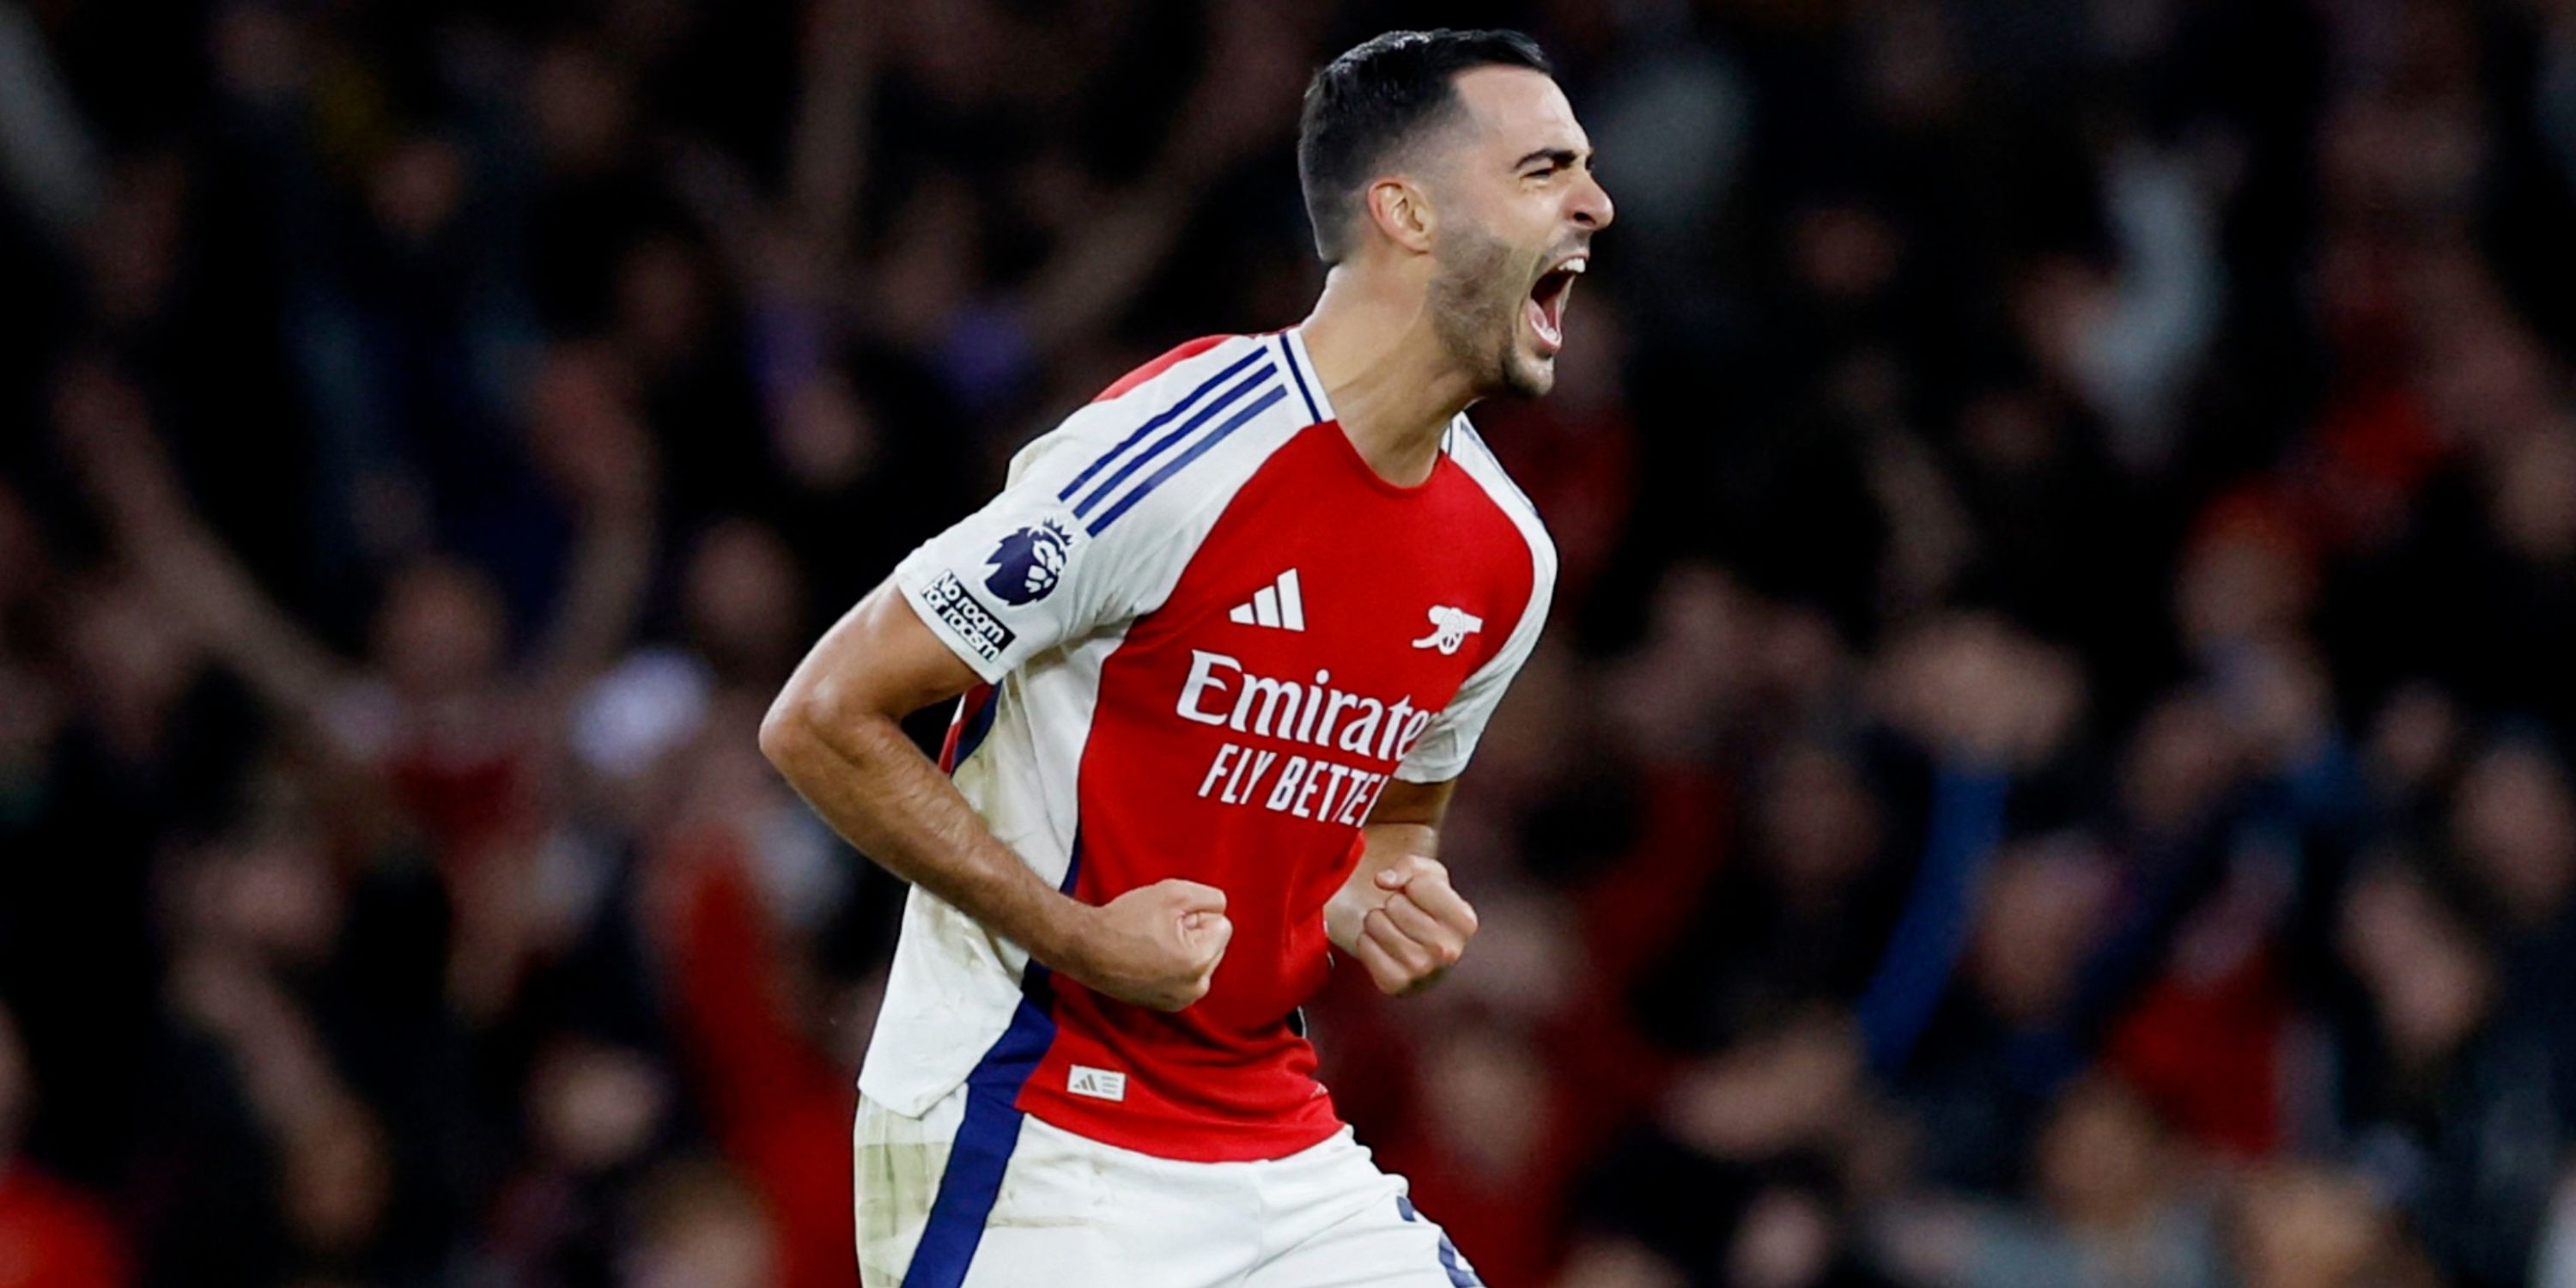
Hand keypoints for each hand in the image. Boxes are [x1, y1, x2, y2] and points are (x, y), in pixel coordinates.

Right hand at [1067, 879, 1231, 1010]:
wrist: (1086, 949)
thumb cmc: (1125, 920)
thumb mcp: (1174, 892)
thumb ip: (1211, 897)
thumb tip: (1221, 911)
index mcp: (1199, 962)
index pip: (1222, 924)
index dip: (1196, 914)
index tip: (1168, 919)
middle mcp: (1195, 988)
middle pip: (1213, 944)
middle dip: (1193, 933)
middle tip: (1157, 931)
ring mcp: (1180, 1001)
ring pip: (1200, 959)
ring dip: (1184, 948)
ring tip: (1151, 945)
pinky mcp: (1167, 1006)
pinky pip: (1184, 975)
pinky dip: (1173, 965)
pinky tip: (1147, 959)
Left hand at [1334, 855, 1477, 995]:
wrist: (1421, 951)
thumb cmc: (1428, 906)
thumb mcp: (1429, 876)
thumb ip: (1408, 865)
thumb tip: (1382, 880)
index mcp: (1465, 922)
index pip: (1417, 884)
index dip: (1412, 885)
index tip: (1422, 899)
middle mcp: (1448, 950)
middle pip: (1394, 904)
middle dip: (1394, 904)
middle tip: (1406, 917)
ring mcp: (1421, 971)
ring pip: (1375, 922)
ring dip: (1378, 920)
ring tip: (1394, 929)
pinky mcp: (1394, 984)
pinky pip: (1363, 944)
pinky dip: (1367, 939)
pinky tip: (1383, 945)